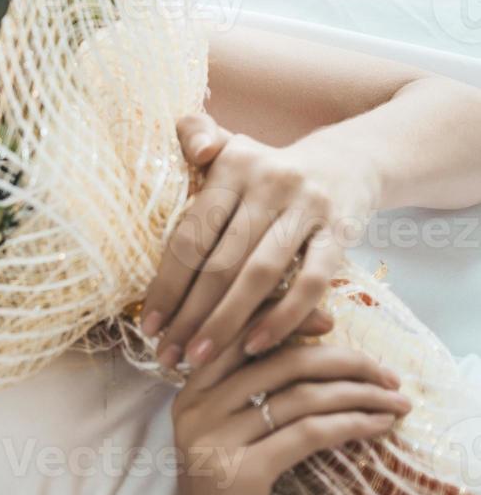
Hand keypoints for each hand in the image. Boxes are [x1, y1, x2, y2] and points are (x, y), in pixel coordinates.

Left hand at [143, 113, 379, 370]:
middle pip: (219, 259)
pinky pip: (312, 282)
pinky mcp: (340, 232)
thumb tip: (196, 150)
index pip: (190, 233)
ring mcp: (307, 207)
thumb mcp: (231, 146)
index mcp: (232, 163)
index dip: (166, 282)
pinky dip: (283, 317)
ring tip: (200, 358)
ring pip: (259, 274)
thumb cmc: (267, 169)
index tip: (147, 325)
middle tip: (167, 355)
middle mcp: (268, 181)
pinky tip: (255, 345)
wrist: (348, 162)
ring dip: (226, 322)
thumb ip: (196, 136)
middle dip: (189, 314)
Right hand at [173, 310, 407, 494]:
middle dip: (342, 361)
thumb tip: (311, 351)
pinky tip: (376, 427)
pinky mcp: (242, 472)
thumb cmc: (229, 492)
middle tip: (385, 373)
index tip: (332, 319)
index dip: (287, 318)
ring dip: (358, 395)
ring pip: (299, 396)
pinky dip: (350, 425)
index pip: (240, 335)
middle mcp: (196, 408)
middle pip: (278, 362)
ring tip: (393, 403)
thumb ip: (247, 395)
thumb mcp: (227, 435)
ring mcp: (214, 439)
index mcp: (191, 391)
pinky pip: (308, 434)